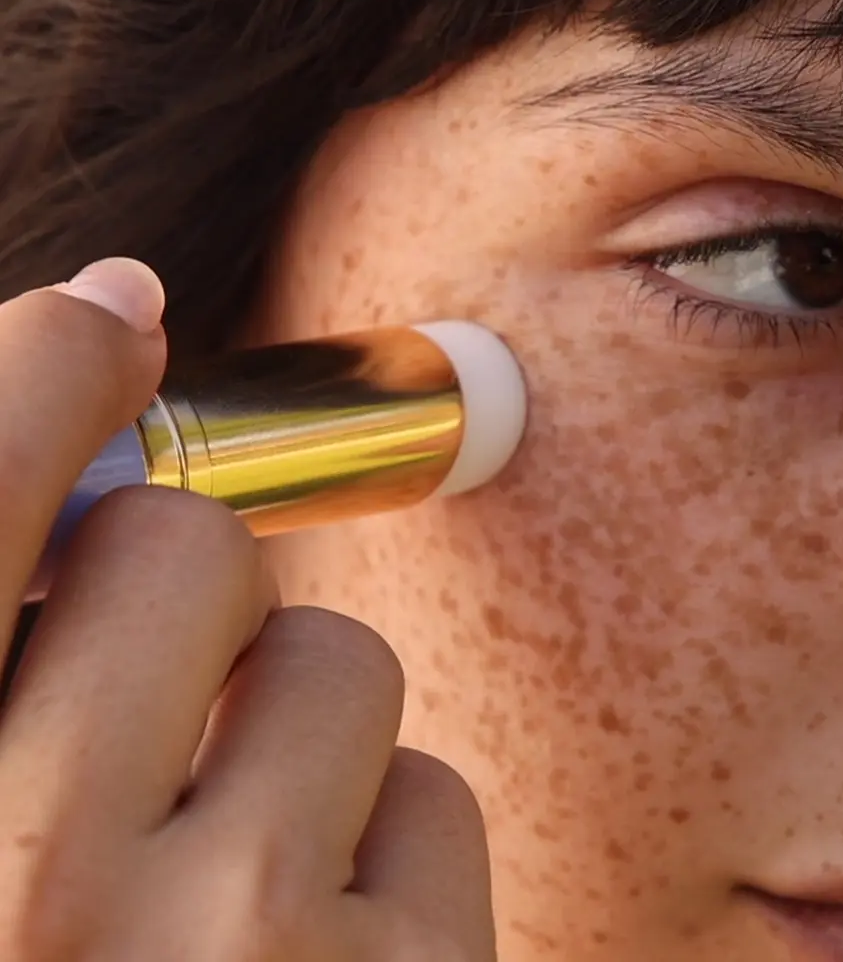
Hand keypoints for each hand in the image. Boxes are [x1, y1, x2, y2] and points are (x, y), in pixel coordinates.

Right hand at [0, 259, 495, 959]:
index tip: (104, 319)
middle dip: (179, 597)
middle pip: (185, 550)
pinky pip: (427, 793)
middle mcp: (20, 890)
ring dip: (288, 734)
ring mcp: (231, 959)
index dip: (36, 377)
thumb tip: (85, 412)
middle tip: (142, 715)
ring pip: (331, 661)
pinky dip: (378, 852)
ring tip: (216, 891)